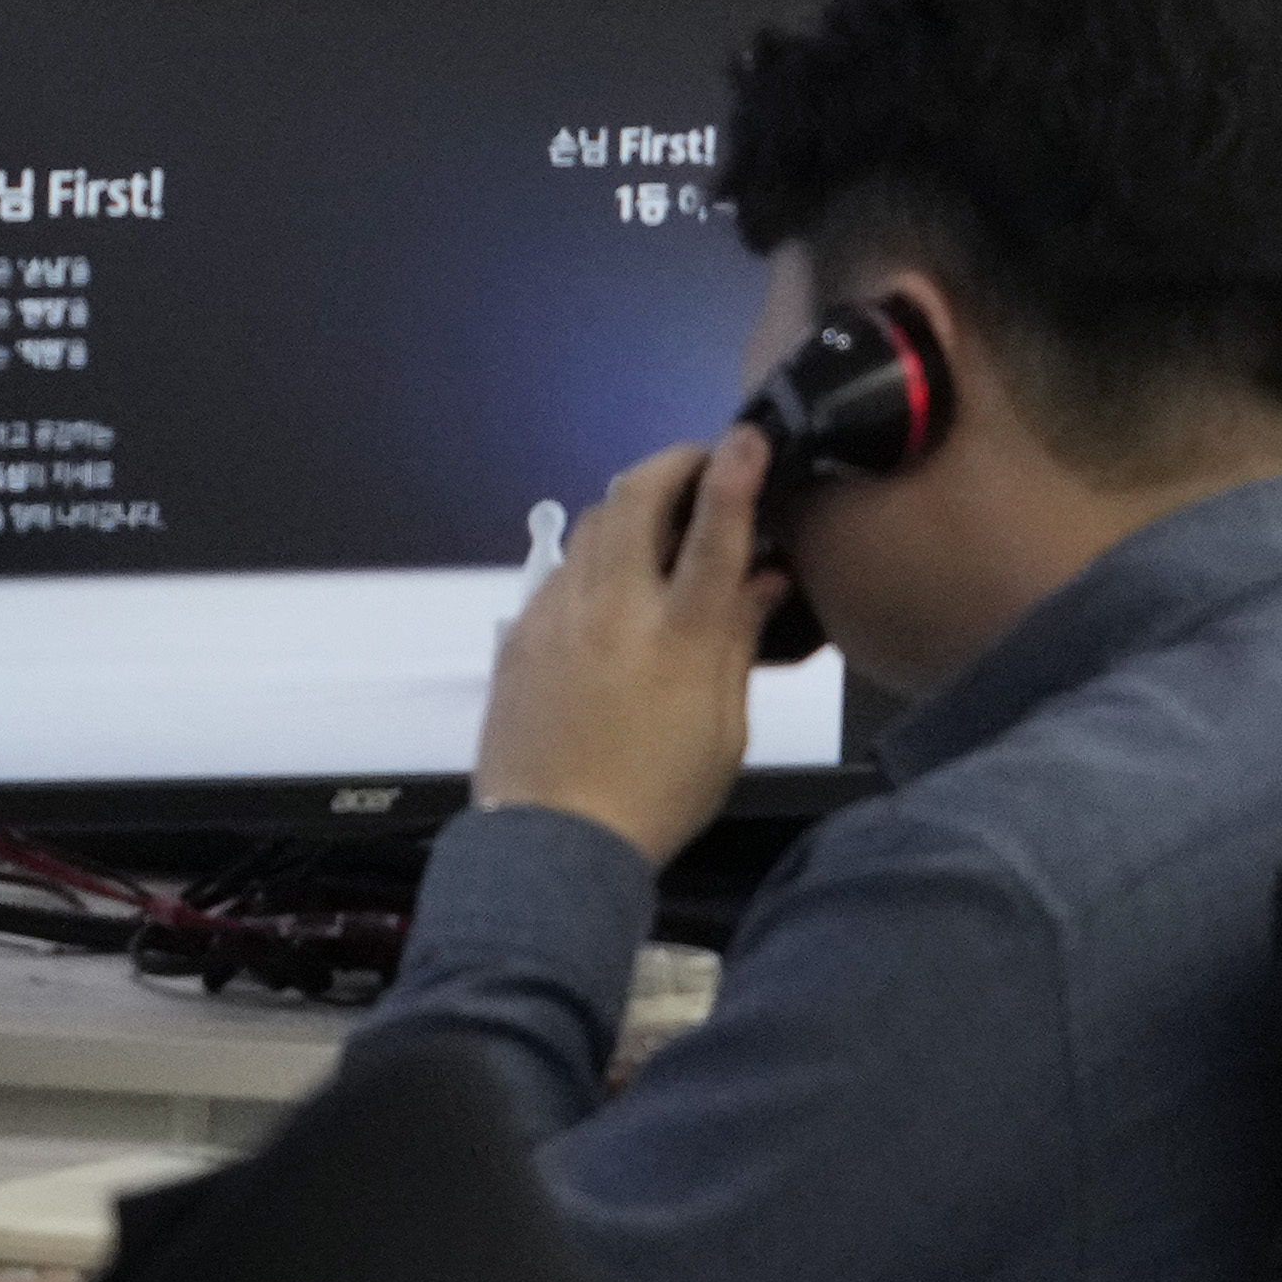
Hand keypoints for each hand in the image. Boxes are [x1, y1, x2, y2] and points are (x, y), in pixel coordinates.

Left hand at [473, 428, 783, 866]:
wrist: (551, 844)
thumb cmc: (654, 796)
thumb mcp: (724, 732)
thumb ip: (738, 644)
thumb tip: (762, 579)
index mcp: (678, 638)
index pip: (714, 532)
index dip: (735, 474)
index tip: (748, 437)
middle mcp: (613, 610)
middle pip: (635, 498)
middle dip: (671, 463)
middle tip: (699, 464)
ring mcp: (557, 615)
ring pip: (591, 525)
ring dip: (629, 507)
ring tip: (657, 523)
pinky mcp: (520, 632)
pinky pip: (559, 571)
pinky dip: (592, 560)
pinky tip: (608, 589)